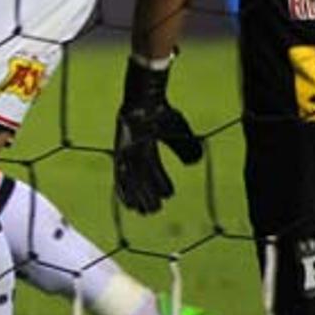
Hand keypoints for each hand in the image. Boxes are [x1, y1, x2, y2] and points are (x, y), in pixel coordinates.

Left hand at [112, 56, 204, 213]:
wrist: (146, 102)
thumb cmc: (163, 114)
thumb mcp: (180, 131)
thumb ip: (187, 147)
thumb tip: (194, 163)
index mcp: (148, 148)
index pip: (155, 172)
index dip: (162, 185)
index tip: (169, 196)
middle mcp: (135, 154)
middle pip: (141, 181)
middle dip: (148, 196)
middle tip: (155, 211)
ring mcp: (126, 154)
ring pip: (132, 182)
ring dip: (139, 198)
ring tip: (146, 211)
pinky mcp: (120, 154)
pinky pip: (120, 176)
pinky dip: (124, 190)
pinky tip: (127, 203)